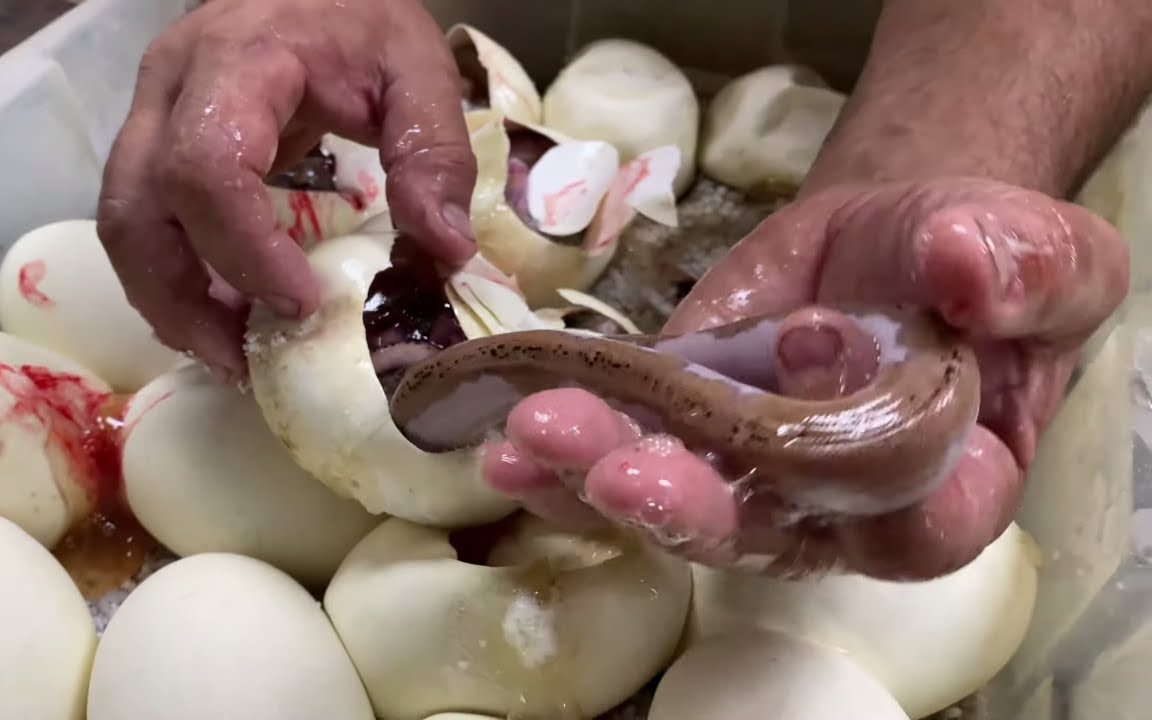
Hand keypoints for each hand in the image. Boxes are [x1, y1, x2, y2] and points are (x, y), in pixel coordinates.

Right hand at [96, 0, 475, 381]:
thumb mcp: (415, 64)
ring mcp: (151, 114)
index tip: (302, 304)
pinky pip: (143, 220)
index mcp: (235, 61)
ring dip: (168, 300)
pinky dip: (174, 277)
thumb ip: (433, 151)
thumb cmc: (359, 12)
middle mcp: (169, 88)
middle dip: (182, 299)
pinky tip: (225, 314)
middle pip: (135, 210)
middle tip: (244, 359)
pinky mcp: (156, 141)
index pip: (204, 167)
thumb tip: (443, 252)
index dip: (242, 251)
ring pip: (122, 223)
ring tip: (232, 353)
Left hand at [482, 177, 1128, 579]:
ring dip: (596, 482)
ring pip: (674, 507)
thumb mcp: (1040, 253)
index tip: (813, 357)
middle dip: (687, 503)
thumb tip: (966, 272)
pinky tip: (507, 440)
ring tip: (533, 443)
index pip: (911, 519)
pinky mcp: (681, 440)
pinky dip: (560, 461)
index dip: (857, 465)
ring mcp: (747, 483)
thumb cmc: (979, 264)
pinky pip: (619, 468)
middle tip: (618, 470)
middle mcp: (836, 511)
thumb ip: (1024, 271)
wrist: (897, 244)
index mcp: (949, 487)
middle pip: (763, 533)